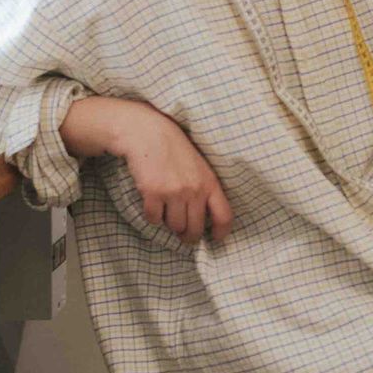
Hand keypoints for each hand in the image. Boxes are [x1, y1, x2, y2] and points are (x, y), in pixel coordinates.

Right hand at [61, 96, 232, 242]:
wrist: (148, 133)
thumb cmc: (174, 150)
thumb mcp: (199, 167)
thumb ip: (205, 190)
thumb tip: (205, 219)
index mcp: (210, 183)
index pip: (224, 216)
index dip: (221, 233)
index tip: (215, 239)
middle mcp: (195, 190)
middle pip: (196, 229)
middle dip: (189, 236)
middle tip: (183, 236)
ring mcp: (174, 193)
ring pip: (174, 227)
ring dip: (169, 223)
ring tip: (166, 210)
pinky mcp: (153, 194)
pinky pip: (154, 219)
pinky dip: (152, 216)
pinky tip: (152, 203)